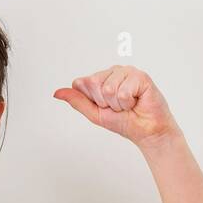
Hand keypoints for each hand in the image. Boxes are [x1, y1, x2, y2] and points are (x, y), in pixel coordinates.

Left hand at [53, 65, 179, 147]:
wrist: (145, 131)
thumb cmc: (123, 121)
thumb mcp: (94, 113)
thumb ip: (77, 101)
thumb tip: (56, 93)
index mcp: (101, 77)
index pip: (82, 83)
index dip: (93, 100)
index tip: (106, 106)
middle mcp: (113, 71)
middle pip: (94, 83)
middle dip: (105, 102)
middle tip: (118, 106)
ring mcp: (127, 72)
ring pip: (109, 88)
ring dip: (118, 104)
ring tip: (128, 105)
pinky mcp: (140, 76)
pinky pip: (123, 92)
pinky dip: (128, 103)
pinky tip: (136, 101)